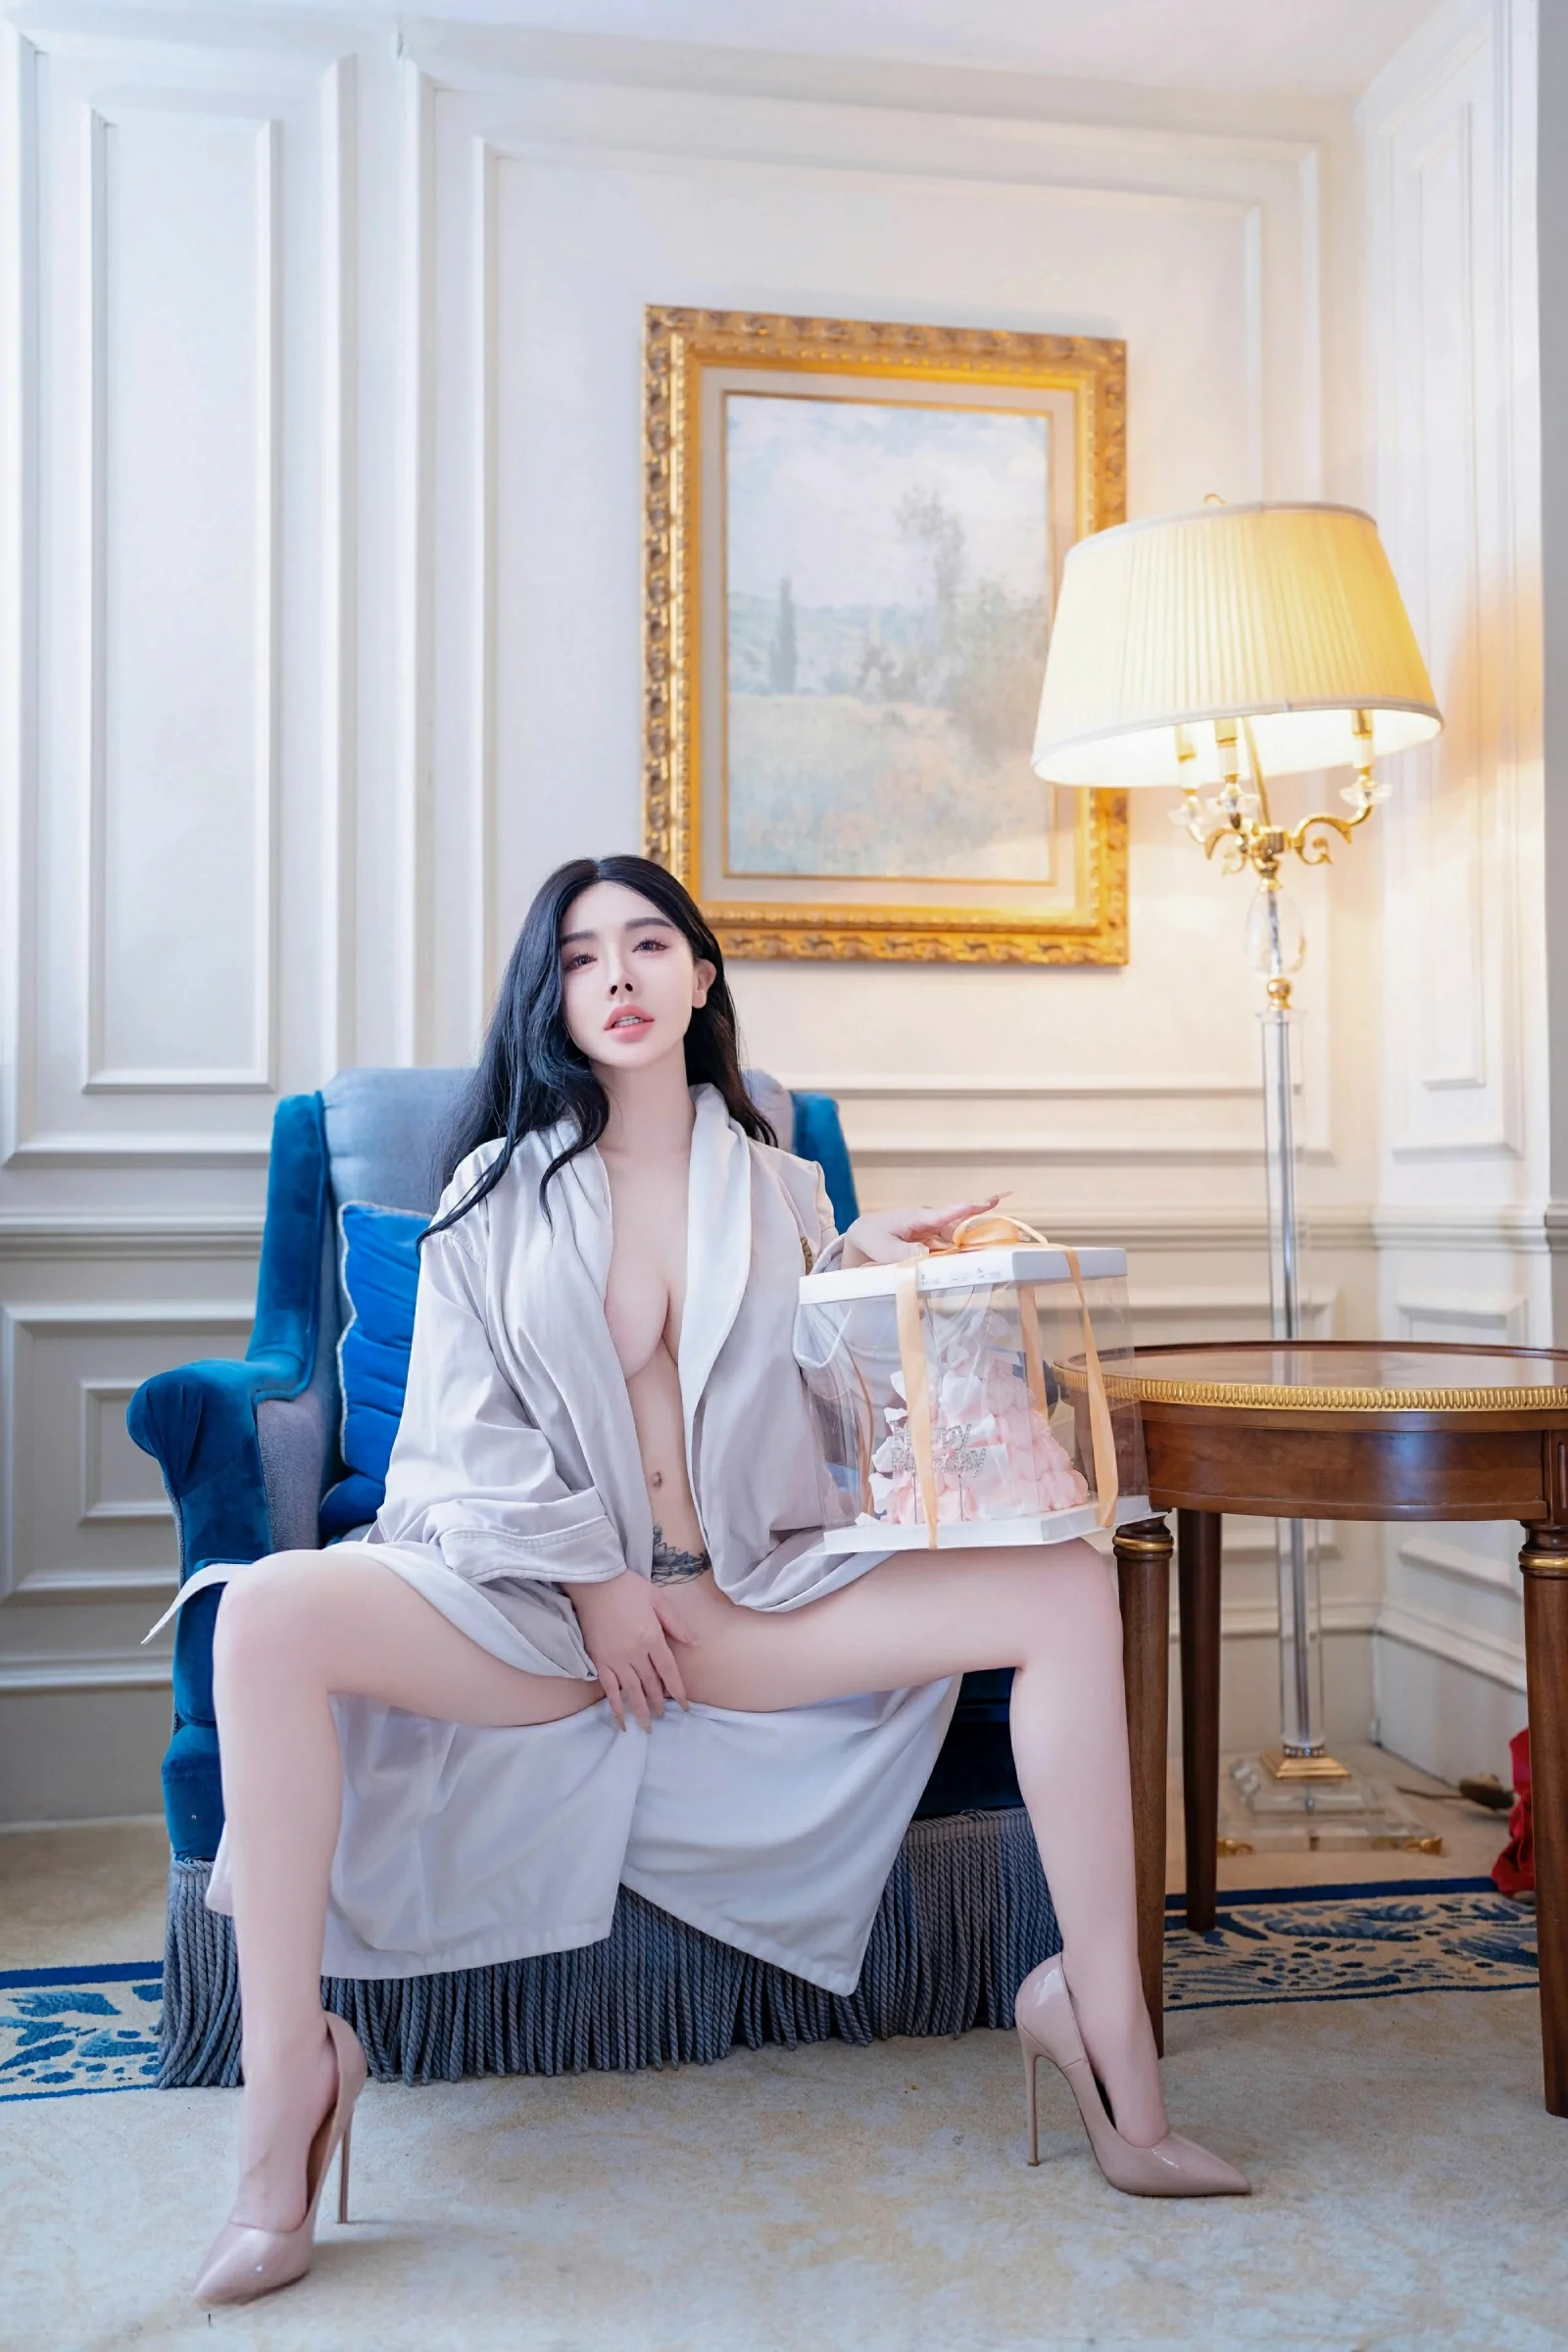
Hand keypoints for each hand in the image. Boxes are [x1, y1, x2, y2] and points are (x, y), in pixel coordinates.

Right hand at [570, 1569, 688, 1730]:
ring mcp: (615, 1659)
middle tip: (664, 1717)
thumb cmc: (628, 1587)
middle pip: (651, 1684)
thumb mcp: (658, 1599)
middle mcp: (635, 1653)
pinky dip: (616, 1705)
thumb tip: (694, 1643)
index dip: (677, 1691)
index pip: (669, 1671)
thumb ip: (675, 1623)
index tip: (684, 1706)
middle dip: (659, 1703)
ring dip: (641, 1710)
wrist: (593, 1583)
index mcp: (652, 1638)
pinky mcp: (599, 1660)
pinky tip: (621, 1719)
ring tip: (647, 1726)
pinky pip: (609, 1688)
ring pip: (632, 1691)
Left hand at [840, 1194, 1003, 1268]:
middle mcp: (930, 1221)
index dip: (970, 1208)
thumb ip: (904, 1253)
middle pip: (960, 1230)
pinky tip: (966, 1267)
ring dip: (968, 1250)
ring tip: (983, 1262)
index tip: (991, 1201)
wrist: (864, 1234)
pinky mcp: (932, 1240)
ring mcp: (933, 1231)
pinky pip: (950, 1248)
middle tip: (997, 1247)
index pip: (948, 1213)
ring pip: (957, 1241)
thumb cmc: (873, 1237)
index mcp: (918, 1217)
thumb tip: (927, 1257)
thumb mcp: (884, 1248)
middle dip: (978, 1236)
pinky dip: (958, 1255)